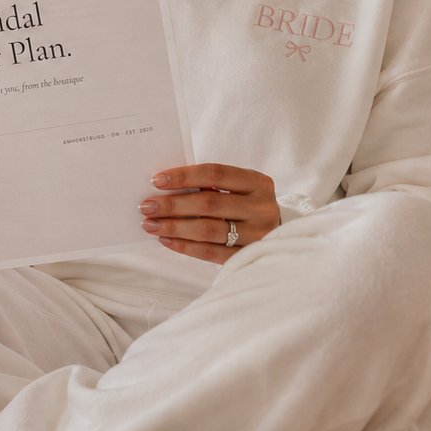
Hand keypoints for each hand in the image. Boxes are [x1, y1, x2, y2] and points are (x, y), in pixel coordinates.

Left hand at [138, 163, 279, 263]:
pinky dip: (185, 246)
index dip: (184, 176)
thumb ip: (212, 185)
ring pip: (208, 229)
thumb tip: (166, 187)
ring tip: (151, 225)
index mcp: (258, 183)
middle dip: (173, 204)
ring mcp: (258, 235)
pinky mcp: (248, 257)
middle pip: (209, 203)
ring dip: (174, 226)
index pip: (216, 173)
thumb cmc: (248, 207)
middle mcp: (262, 208)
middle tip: (146, 206)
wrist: (284, 241)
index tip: (157, 180)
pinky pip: (211, 252)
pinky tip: (166, 241)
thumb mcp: (240, 189)